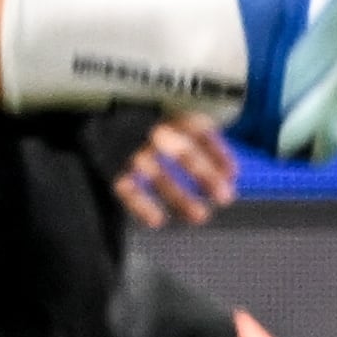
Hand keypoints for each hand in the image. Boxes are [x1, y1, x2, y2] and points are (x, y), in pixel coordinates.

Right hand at [113, 113, 238, 228]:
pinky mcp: (113, 166)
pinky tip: (155, 219)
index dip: (218, 153)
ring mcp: (131, 149)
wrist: (103, 125)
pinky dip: (140, 205)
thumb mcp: (175, 127)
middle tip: (225, 197)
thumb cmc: (149, 132)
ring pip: (155, 172)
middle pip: (180, 150)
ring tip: (199, 216)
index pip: (197, 130)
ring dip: (178, 196)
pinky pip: (126, 186)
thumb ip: (203, 146)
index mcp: (169, 117)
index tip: (232, 174)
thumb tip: (230, 174)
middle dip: (205, 174)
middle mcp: (150, 130)